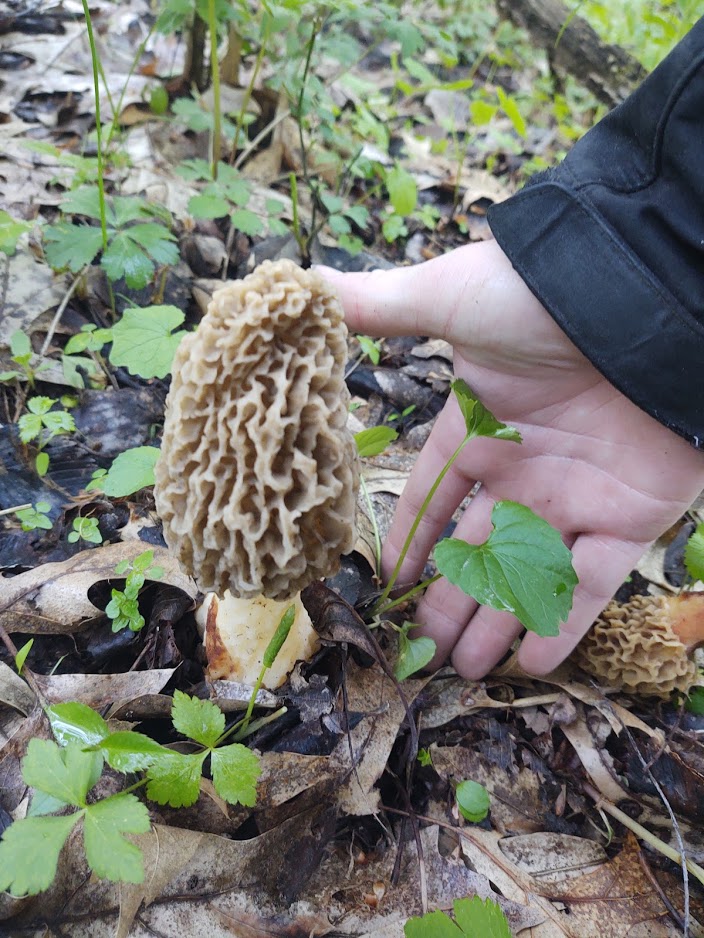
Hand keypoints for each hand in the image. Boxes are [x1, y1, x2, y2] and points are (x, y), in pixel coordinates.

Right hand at [322, 240, 703, 678]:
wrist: (635, 299)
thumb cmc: (535, 296)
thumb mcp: (445, 298)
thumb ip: (376, 306)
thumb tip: (300, 288)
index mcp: (480, 428)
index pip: (435, 495)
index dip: (409, 538)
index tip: (387, 582)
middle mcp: (525, 469)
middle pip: (477, 552)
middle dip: (450, 601)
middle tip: (423, 651)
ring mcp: (576, 496)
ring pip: (527, 579)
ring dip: (497, 626)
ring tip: (464, 671)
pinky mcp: (630, 517)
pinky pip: (591, 587)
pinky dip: (563, 628)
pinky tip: (530, 667)